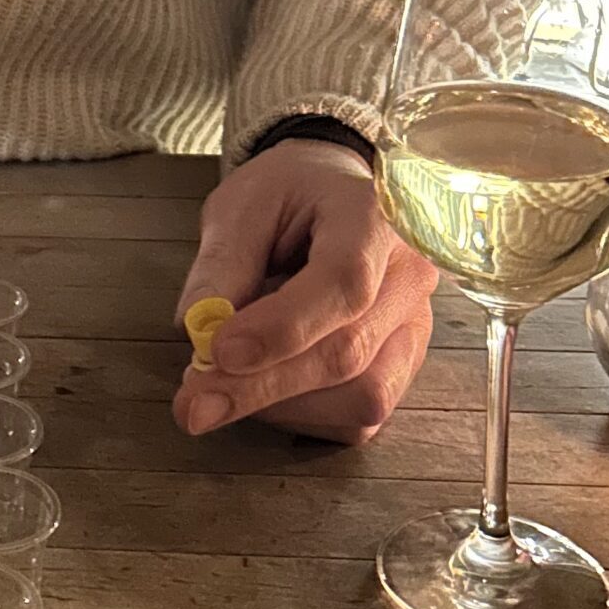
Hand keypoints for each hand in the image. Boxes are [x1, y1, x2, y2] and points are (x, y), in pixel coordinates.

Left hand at [173, 138, 437, 444]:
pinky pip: (360, 416)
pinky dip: (303, 415)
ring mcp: (414, 325)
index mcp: (372, 215)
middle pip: (349, 351)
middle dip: (263, 385)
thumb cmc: (285, 193)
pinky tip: (261, 385)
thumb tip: (197, 328)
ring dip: (282, 404)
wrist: (328, 192)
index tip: (217, 351)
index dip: (281, 327)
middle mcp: (408, 275)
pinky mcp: (403, 364)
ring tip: (223, 382)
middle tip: (194, 403)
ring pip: (361, 396)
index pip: (343, 282)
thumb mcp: (241, 205)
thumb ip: (222, 263)